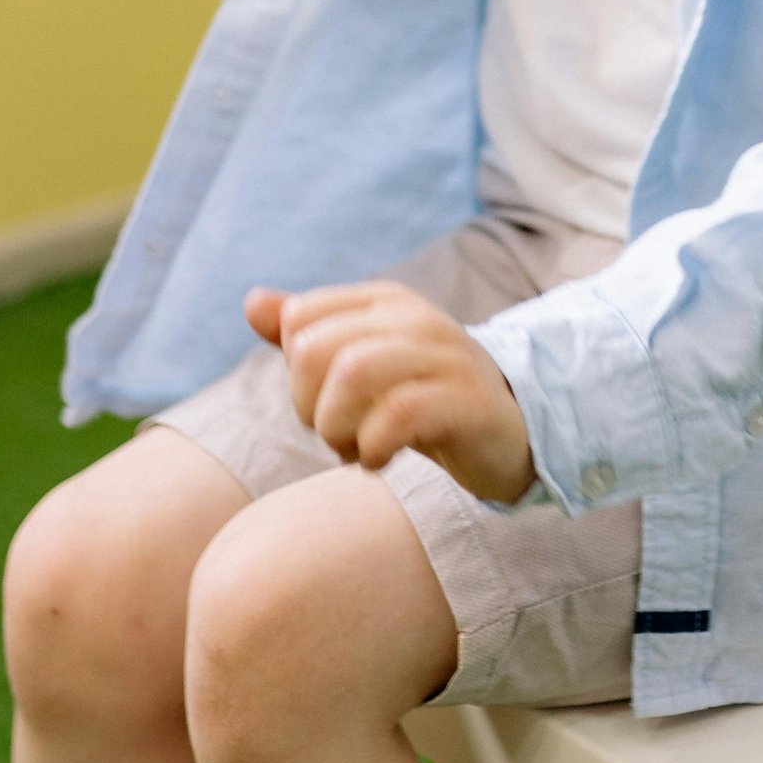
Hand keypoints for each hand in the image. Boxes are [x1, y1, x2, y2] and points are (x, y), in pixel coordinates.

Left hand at [247, 280, 536, 500]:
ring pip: (351, 373)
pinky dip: (371, 449)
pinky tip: (380, 460)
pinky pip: (395, 416)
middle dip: (308, 405)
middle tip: (337, 434)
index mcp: (385, 301)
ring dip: (336, 428)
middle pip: (314, 348)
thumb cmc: (422, 400)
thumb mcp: (362, 364)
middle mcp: (414, 317)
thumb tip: (253, 302)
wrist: (508, 435)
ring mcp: (444, 355)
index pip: (299, 318)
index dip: (294, 371)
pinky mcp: (465, 400)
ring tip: (355, 448)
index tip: (325, 400)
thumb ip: (308, 336)